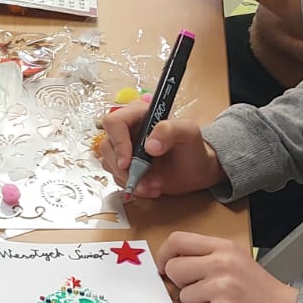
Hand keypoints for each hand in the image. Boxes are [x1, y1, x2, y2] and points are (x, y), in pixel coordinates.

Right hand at [98, 99, 225, 198]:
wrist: (195, 169)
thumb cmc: (192, 147)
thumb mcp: (188, 133)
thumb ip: (171, 131)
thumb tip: (150, 145)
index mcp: (138, 114)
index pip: (114, 122)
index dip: (118, 142)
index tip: (128, 162)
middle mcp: (127, 129)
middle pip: (107, 146)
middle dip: (124, 168)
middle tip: (143, 180)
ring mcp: (124, 148)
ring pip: (109, 163)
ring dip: (130, 179)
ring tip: (153, 185)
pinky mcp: (124, 165)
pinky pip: (117, 177)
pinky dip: (133, 186)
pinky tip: (150, 188)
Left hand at [157, 231, 302, 302]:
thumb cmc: (265, 295)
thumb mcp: (239, 263)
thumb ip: (208, 258)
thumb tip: (171, 264)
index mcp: (225, 248)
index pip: (177, 240)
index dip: (164, 255)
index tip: (164, 267)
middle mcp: (221, 263)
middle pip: (173, 269)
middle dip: (182, 285)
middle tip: (203, 293)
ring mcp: (222, 288)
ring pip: (183, 297)